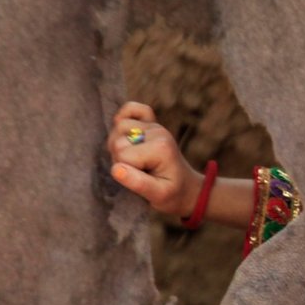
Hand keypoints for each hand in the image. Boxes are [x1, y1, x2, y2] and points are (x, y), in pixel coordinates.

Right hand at [107, 101, 201, 218]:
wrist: (188, 189)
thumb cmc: (173, 195)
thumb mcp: (159, 196)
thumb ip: (138, 183)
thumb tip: (116, 169)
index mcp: (160, 148)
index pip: (123, 156)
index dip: (124, 172)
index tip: (140, 180)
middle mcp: (158, 132)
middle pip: (117, 140)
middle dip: (120, 159)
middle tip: (137, 172)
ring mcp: (154, 126)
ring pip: (119, 126)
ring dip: (118, 144)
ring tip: (134, 160)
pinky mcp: (151, 124)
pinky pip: (133, 108)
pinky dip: (125, 115)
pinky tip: (128, 132)